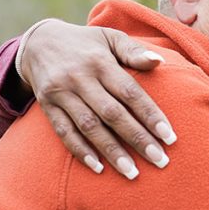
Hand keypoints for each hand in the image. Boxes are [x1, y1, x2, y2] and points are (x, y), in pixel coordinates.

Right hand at [20, 19, 175, 178]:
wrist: (38, 42)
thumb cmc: (87, 43)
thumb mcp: (110, 37)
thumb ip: (134, 51)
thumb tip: (159, 62)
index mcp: (100, 61)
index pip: (129, 92)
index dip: (150, 115)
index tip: (170, 137)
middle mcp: (80, 78)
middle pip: (112, 114)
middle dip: (137, 139)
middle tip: (160, 161)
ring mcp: (62, 93)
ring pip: (89, 127)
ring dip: (111, 151)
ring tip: (132, 172)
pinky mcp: (47, 106)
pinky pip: (63, 132)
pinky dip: (80, 150)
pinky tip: (98, 168)